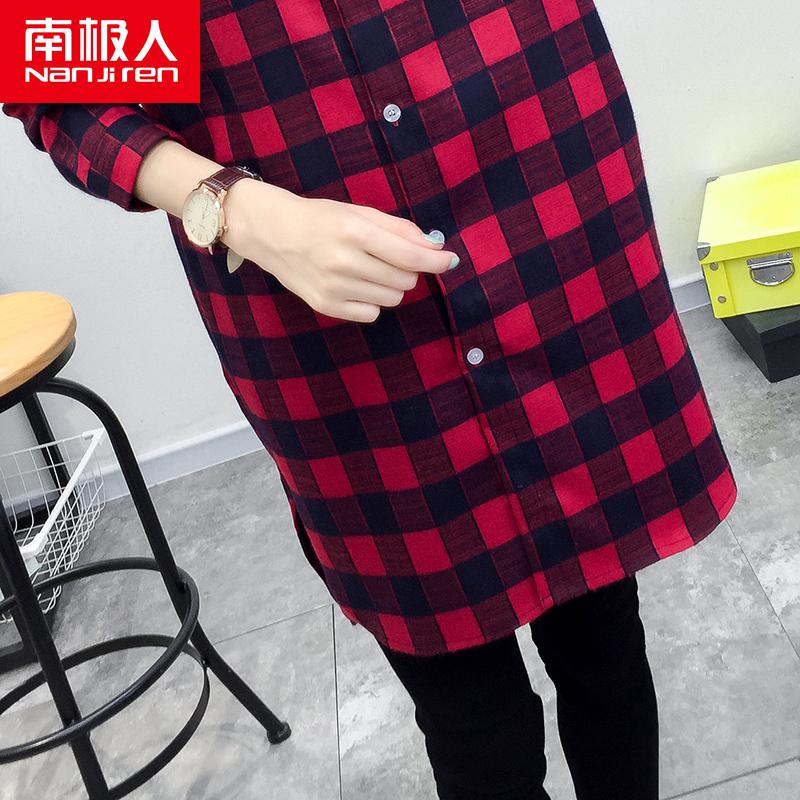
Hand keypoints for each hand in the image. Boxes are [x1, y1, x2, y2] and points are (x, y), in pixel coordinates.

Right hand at [220, 178, 458, 322]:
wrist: (272, 233)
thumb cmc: (320, 219)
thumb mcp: (359, 213)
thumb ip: (399, 230)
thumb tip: (434, 248)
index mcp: (354, 231)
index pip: (408, 256)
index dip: (435, 261)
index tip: (450, 261)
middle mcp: (343, 261)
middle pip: (405, 280)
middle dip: (408, 269)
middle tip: (389, 257)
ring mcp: (333, 288)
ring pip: (392, 298)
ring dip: (391, 285)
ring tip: (368, 269)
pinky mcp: (326, 306)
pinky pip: (372, 313)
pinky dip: (372, 301)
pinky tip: (355, 285)